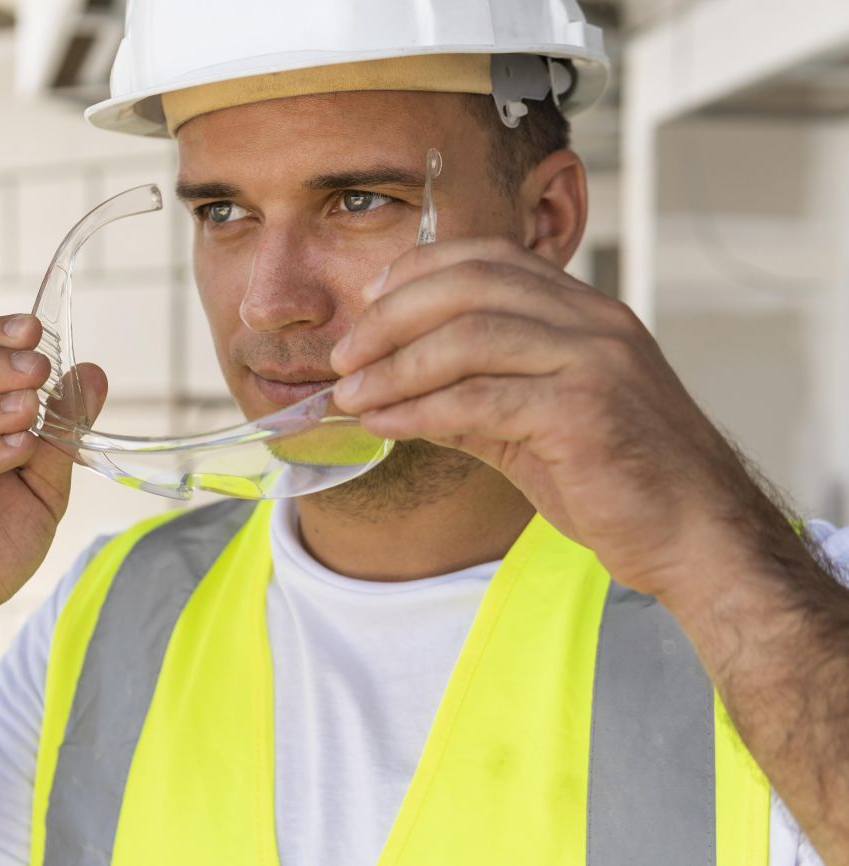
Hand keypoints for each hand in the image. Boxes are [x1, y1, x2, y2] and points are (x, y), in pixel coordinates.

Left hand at [330, 237, 758, 601]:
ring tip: (354, 394)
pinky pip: (477, 400)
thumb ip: (474, 398)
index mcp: (585, 312)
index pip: (488, 257)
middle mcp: (593, 322)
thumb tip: (395, 391)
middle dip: (391, 316)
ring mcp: (594, 362)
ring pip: (468, 337)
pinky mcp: (583, 413)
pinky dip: (418, 411)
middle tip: (345, 356)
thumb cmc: (618, 480)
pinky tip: (387, 425)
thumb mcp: (536, 424)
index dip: (417, 272)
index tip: (367, 301)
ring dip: (395, 366)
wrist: (697, 536)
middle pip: (469, 285)